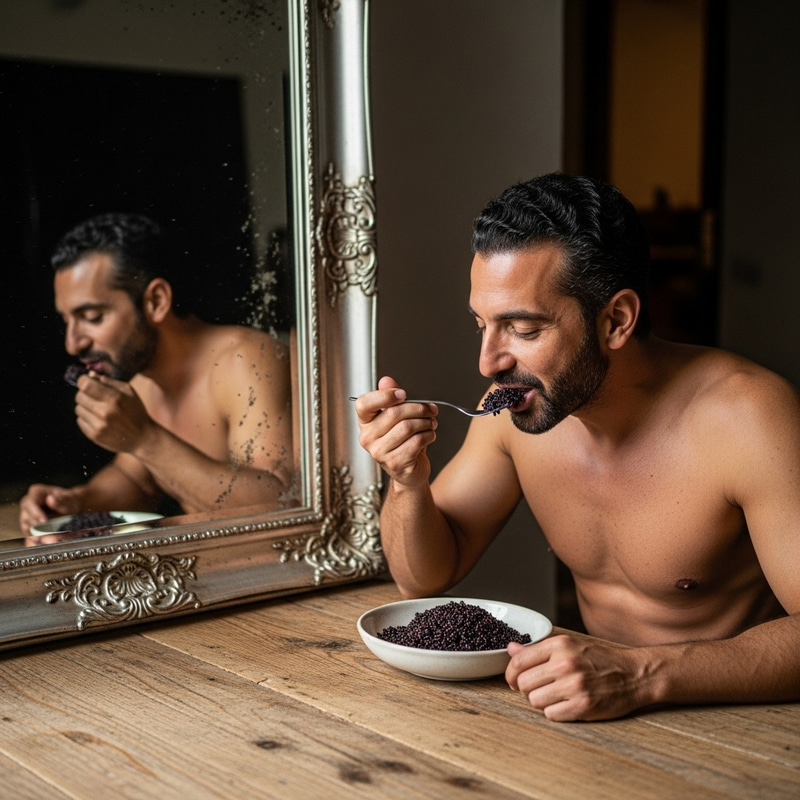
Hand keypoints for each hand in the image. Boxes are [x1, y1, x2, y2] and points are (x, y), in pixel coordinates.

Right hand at [19, 483, 82, 535]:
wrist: (72, 506)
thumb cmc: (70, 500)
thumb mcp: (68, 499)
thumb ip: (60, 500)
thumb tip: (50, 499)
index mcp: (37, 492)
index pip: (31, 502)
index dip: (36, 513)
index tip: (44, 521)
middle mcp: (29, 502)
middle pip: (26, 514)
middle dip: (35, 524)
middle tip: (44, 532)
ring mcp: (27, 513)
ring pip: (25, 524)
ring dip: (33, 532)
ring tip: (42, 539)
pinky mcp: (29, 523)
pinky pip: (28, 531)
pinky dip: (34, 536)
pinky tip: (41, 540)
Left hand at [74, 374, 153, 453]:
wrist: (143, 438)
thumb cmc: (136, 412)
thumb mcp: (129, 392)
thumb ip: (110, 382)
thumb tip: (90, 375)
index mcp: (115, 398)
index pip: (85, 385)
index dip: (83, 381)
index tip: (86, 381)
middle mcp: (105, 412)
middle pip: (79, 396)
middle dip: (85, 394)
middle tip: (95, 397)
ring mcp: (99, 425)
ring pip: (78, 409)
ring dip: (86, 407)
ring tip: (99, 410)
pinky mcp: (94, 436)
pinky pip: (80, 421)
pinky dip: (86, 418)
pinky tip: (98, 420)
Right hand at [353, 376, 437, 488]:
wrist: (409, 471)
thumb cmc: (403, 441)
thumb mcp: (397, 417)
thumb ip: (391, 397)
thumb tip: (386, 380)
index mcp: (365, 422)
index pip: (364, 404)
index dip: (384, 396)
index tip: (403, 394)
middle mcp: (368, 438)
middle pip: (394, 413)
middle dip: (418, 408)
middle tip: (430, 410)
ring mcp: (379, 452)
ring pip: (407, 427)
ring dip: (426, 422)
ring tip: (431, 423)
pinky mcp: (395, 463)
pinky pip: (416, 441)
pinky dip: (428, 435)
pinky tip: (429, 435)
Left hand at [505, 634, 649, 720]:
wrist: (634, 674)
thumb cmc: (600, 660)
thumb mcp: (570, 645)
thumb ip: (538, 649)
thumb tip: (510, 648)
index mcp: (560, 645)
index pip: (518, 661)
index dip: (510, 673)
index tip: (513, 680)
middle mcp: (565, 663)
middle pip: (523, 683)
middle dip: (527, 689)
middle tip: (540, 688)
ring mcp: (574, 685)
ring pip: (534, 700)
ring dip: (541, 701)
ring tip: (556, 696)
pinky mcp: (583, 706)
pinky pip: (551, 714)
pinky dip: (555, 712)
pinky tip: (566, 705)